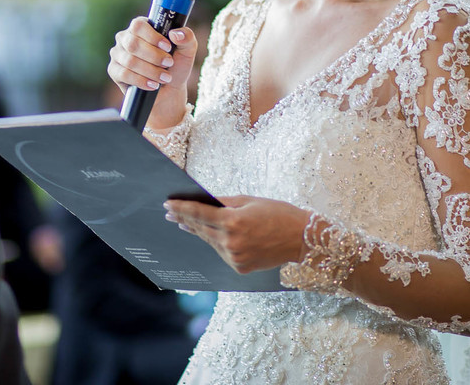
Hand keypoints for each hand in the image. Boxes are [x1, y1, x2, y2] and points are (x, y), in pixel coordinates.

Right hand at [107, 19, 198, 128]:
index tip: (168, 47)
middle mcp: (125, 38)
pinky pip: (124, 74)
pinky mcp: (114, 71)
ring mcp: (118, 54)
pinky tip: (153, 84)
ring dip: (151, 71)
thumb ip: (187, 38)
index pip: (138, 25)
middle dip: (154, 56)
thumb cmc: (176, 65)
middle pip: (133, 43)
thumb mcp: (187, 50)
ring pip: (130, 61)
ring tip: (165, 77)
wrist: (169, 90)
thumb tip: (175, 34)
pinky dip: (141, 80)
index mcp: (141, 27)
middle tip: (169, 63)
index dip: (153, 36)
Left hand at [164, 196, 309, 273]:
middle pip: (200, 229)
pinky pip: (222, 252)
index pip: (199, 213)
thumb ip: (224, 202)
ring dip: (199, 231)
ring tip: (185, 222)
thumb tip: (204, 201)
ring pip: (210, 242)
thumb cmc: (279, 214)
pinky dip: (217, 243)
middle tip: (170, 213)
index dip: (181, 208)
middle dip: (184, 220)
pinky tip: (212, 235)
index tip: (168, 204)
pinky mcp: (239, 267)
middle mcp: (231, 242)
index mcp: (234, 221)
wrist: (302, 239)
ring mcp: (234, 257)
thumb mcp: (250, 201)